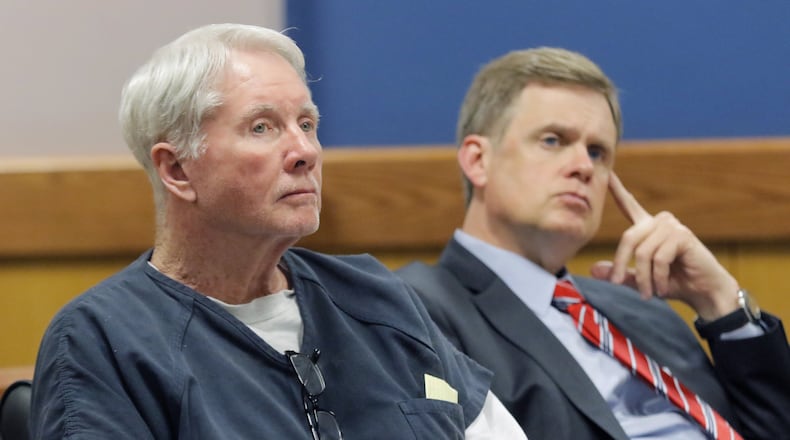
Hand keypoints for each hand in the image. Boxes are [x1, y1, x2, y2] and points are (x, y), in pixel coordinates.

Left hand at [589, 172, 739, 320]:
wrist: (704, 292)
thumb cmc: (674, 283)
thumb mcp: (641, 280)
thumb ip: (620, 273)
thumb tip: (592, 269)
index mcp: (648, 227)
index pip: (629, 205)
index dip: (617, 190)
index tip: (606, 174)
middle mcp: (659, 222)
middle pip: (628, 238)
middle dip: (621, 265)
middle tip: (617, 284)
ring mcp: (671, 226)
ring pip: (642, 252)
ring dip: (643, 277)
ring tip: (648, 293)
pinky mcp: (682, 236)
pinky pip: (658, 258)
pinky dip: (657, 277)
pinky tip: (663, 287)